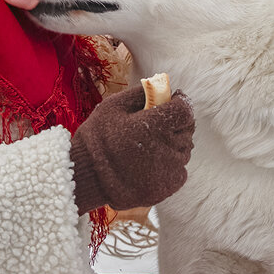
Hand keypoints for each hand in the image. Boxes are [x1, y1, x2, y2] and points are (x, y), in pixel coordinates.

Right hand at [69, 86, 194, 213]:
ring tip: (150, 146)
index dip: (180, 102)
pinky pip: (180, 171)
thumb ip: (140, 94)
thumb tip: (161, 86)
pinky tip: (151, 163)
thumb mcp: (112, 106)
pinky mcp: (168, 187)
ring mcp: (168, 170)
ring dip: (173, 144)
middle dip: (176, 123)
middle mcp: (166, 148)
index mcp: (153, 126)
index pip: (184, 109)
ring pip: (184, 150)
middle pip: (187, 130)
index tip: (172, 101)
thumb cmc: (96, 138)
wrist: (86, 178)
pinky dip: (170, 165)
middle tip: (157, 125)